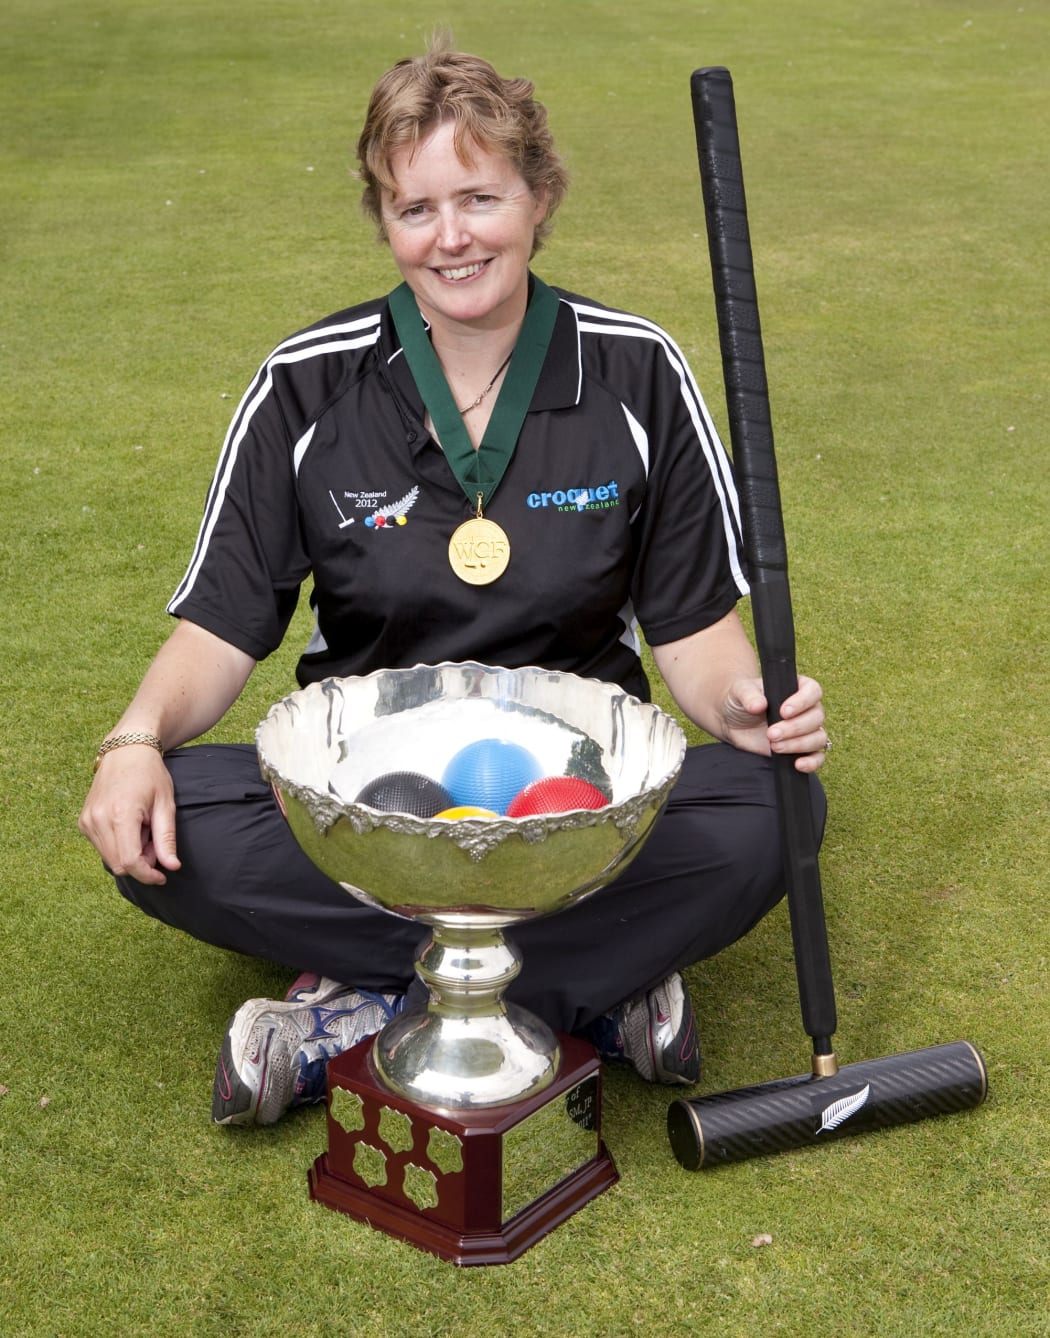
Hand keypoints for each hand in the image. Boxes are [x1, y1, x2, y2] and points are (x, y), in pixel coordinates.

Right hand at [78, 746, 180, 885]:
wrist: (126, 750)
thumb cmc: (150, 774)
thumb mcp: (165, 805)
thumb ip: (166, 838)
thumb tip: (171, 867)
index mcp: (120, 815)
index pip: (129, 862)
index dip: (147, 875)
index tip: (162, 876)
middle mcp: (97, 819)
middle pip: (118, 864)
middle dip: (141, 863)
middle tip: (155, 841)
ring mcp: (87, 821)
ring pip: (110, 858)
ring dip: (129, 854)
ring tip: (143, 829)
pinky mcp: (83, 821)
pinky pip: (102, 847)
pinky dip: (119, 845)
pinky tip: (130, 826)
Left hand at [722, 674, 828, 772]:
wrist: (734, 723)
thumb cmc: (742, 701)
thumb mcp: (740, 691)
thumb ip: (749, 696)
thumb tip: (759, 705)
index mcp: (798, 688)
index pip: (813, 691)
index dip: (802, 702)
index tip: (784, 712)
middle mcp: (807, 709)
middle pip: (816, 717)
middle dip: (794, 728)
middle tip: (771, 734)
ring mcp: (807, 731)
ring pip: (818, 738)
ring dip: (798, 744)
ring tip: (774, 746)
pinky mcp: (802, 750)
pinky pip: (817, 757)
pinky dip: (811, 762)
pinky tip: (797, 764)